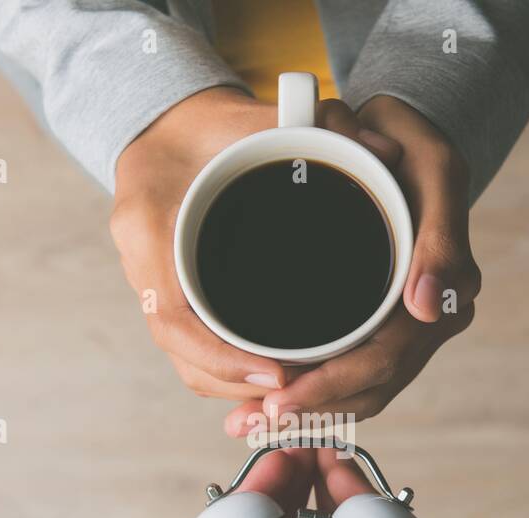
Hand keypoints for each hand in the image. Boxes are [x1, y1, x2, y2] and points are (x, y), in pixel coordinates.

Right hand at [111, 89, 401, 402]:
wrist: (167, 128)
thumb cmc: (211, 124)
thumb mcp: (259, 114)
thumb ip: (319, 124)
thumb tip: (385, 151)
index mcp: (150, 223)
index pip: (174, 315)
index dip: (224, 357)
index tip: (278, 375)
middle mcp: (143, 263)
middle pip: (182, 354)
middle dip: (239, 385)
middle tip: (300, 391)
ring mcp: (151, 285)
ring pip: (187, 361)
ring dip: (237, 388)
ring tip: (296, 392)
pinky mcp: (170, 297)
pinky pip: (192, 351)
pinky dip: (229, 373)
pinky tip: (275, 379)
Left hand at [225, 94, 480, 431]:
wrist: (401, 133)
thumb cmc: (410, 141)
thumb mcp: (432, 166)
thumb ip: (438, 230)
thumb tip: (426, 306)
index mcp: (448, 287)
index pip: (387, 358)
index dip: (332, 387)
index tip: (279, 398)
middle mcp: (434, 317)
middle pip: (372, 387)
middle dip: (310, 411)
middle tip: (251, 420)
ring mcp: (412, 327)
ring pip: (362, 393)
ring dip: (307, 416)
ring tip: (249, 425)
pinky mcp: (386, 327)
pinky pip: (356, 380)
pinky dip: (316, 399)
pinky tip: (271, 410)